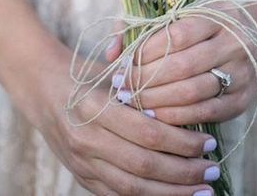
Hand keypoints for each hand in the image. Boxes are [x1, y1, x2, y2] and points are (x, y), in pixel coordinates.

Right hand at [19, 44, 221, 195]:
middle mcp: (86, 138)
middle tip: (212, 170)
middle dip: (183, 172)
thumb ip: (145, 89)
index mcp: (95, 107)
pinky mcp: (81, 177)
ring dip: (171, 193)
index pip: (148, 133)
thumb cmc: (89, 75)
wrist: (44, 88)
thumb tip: (190, 108)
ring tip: (201, 191)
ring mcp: (81, 162)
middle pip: (143, 165)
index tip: (209, 143)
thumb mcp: (115, 72)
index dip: (182, 143)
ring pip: (132, 188)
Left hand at [106, 9, 256, 126]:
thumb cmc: (206, 27)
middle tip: (121, 87)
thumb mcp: (183, 15)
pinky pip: (206, 113)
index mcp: (216, 16)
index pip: (176, 34)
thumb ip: (142, 28)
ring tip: (132, 102)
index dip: (145, 51)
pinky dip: (176, 117)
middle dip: (145, 80)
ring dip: (156, 102)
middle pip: (182, 66)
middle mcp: (233, 43)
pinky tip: (154, 117)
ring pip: (192, 93)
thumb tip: (110, 52)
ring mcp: (241, 73)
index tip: (121, 63)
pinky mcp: (242, 100)